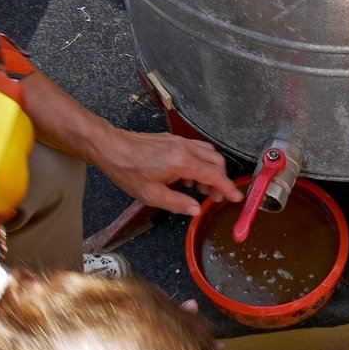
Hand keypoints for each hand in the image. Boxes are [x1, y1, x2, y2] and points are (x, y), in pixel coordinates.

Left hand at [96, 129, 242, 214]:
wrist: (111, 147)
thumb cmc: (128, 170)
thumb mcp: (152, 195)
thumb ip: (178, 203)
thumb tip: (196, 210)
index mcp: (183, 162)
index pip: (215, 175)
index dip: (228, 188)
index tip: (237, 197)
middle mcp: (185, 148)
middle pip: (217, 162)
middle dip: (220, 180)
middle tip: (214, 196)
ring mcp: (179, 141)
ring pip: (208, 153)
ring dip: (210, 170)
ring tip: (198, 187)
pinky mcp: (173, 139)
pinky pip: (196, 149)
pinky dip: (199, 162)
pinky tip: (186, 176)